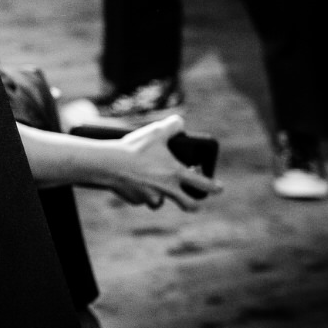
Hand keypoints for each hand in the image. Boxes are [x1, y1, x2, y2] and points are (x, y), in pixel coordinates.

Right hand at [97, 115, 221, 210]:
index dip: (214, 187)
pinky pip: (140, 199)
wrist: (108, 164)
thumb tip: (180, 122)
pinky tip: (130, 182)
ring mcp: (151, 196)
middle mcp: (167, 188)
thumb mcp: (155, 132)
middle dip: (193, 205)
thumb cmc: (134, 148)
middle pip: (189, 205)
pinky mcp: (136, 199)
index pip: (203, 184)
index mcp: (176, 173)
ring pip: (159, 203)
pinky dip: (138, 193)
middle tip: (192, 203)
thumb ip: (172, 126)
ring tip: (150, 186)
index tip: (219, 188)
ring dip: (158, 197)